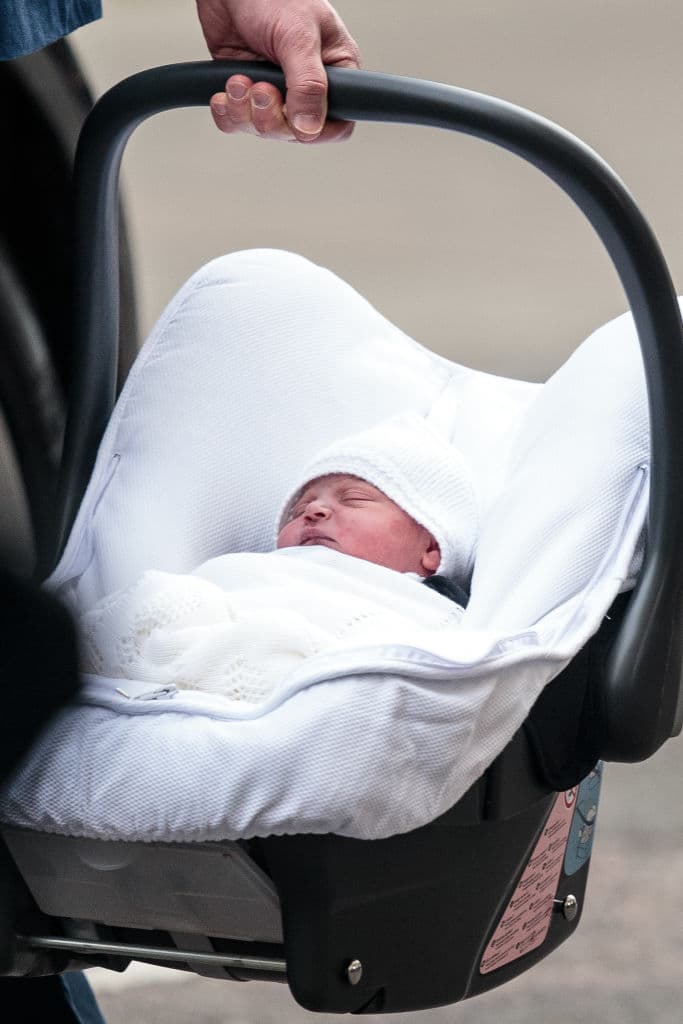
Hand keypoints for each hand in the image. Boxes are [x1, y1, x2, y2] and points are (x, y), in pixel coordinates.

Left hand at [196, 0, 360, 142]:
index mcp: (334, 73)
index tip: (296, 120)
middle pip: (295, 134)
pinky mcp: (246, 92)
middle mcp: (306, 87)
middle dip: (272, 118)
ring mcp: (276, 92)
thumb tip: (309, 129)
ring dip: (245, 112)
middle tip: (261, 89)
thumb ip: (308, 85)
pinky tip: (224, 91)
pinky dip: (228, 113)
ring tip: (239, 80)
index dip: (316, 132)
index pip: (337, 125)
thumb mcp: (298, 38)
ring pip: (264, 130)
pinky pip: (238, 122)